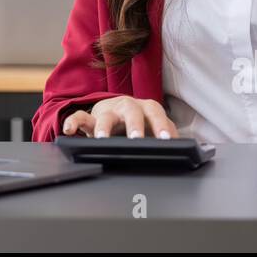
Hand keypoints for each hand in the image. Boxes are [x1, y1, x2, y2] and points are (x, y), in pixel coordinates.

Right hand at [61, 96, 178, 138]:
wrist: (112, 113)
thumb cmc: (137, 124)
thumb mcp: (152, 128)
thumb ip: (166, 135)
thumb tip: (188, 151)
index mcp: (146, 108)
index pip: (156, 114)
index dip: (161, 126)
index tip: (167, 141)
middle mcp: (127, 106)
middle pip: (132, 111)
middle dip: (135, 125)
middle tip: (137, 140)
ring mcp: (107, 111)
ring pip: (105, 115)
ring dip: (104, 126)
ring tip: (102, 139)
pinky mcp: (90, 119)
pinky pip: (79, 117)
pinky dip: (73, 122)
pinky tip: (69, 130)